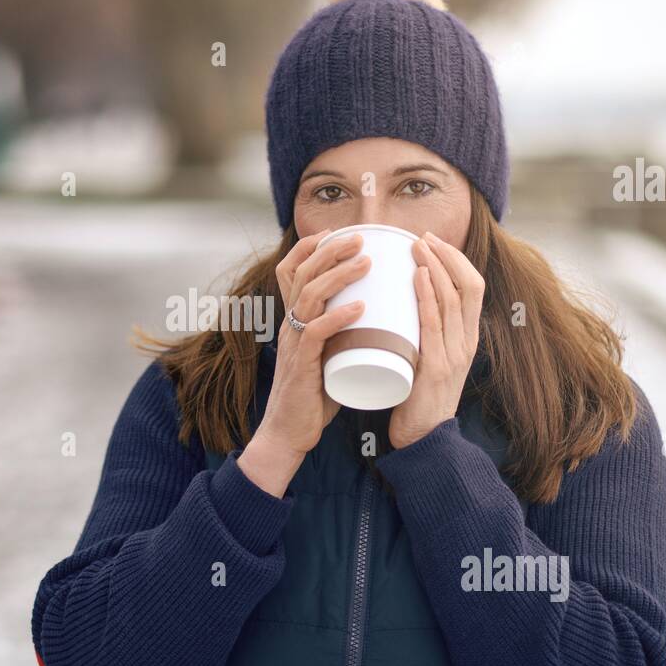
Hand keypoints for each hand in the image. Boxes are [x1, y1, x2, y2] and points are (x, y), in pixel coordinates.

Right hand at [256, 228, 371, 456]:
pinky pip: (315, 333)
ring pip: (309, 297)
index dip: (308, 248)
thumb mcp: (326, 354)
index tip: (335, 234)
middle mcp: (290, 326)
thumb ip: (342, 334)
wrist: (289, 432)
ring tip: (365, 262)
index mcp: (294, 320)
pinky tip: (359, 307)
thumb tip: (377, 318)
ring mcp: (293, 343)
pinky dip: (338, 317)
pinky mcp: (301, 365)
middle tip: (359, 238)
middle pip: (302, 275)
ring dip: (338, 276)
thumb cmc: (312, 395)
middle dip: (330, 251)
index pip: (290, 272)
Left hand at [388, 230, 485, 449]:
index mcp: (467, 338)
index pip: (472, 287)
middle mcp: (467, 342)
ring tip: (417, 246)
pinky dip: (427, 295)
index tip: (432, 242)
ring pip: (452, 298)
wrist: (423, 438)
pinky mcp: (437, 366)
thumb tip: (402, 303)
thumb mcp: (427, 357)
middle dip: (446, 255)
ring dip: (435, 267)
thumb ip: (422, 333)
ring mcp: (455, 354)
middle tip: (421, 237)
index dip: (456, 260)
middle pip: (468, 285)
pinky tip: (418, 276)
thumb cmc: (418, 397)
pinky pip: (434, 323)